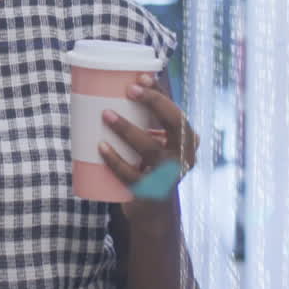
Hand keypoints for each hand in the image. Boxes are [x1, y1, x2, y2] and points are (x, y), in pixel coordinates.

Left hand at [98, 72, 198, 224]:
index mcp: (186, 139)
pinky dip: (115, 159)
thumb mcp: (152, 141)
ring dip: (127, 128)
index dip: (160, 93)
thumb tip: (114, 83)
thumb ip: (142, 119)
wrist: (152, 210)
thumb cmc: (148, 164)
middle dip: (154, 102)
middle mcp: (184, 156)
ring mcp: (169, 175)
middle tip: (129, 89)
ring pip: (151, 148)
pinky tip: (101, 146)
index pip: (176, 110)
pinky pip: (132, 173)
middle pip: (175, 123)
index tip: (141, 77)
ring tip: (106, 114)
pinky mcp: (151, 191)